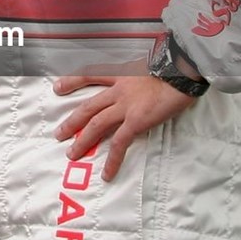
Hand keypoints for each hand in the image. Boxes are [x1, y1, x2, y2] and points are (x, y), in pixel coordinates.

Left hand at [50, 74, 196, 180]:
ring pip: (97, 125)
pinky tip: (107, 174)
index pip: (90, 76)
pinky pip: (120, 143)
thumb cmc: (173, 68)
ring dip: (82, 141)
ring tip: (71, 155)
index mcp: (120, 75)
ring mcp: (125, 106)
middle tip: (58, 134)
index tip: (57, 88)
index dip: (72, 82)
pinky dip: (112, 160)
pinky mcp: (136, 121)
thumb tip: (142, 83)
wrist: (183, 71)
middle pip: (88, 107)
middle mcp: (118, 90)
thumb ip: (139, 76)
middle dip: (72, 122)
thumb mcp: (148, 65)